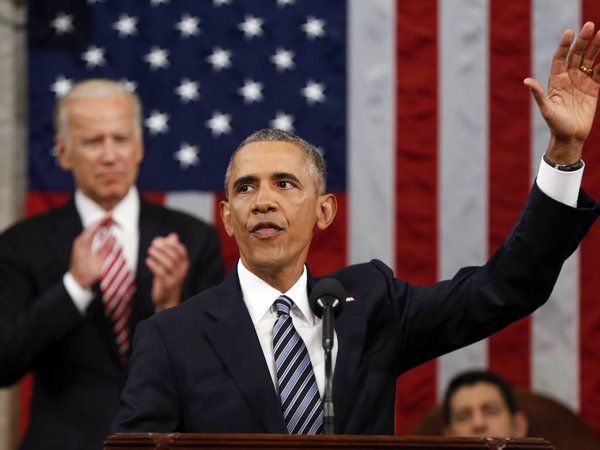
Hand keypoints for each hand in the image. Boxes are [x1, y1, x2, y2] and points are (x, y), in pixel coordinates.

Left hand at [69, 214, 113, 287]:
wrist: (76, 281)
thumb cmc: (87, 274)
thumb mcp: (99, 264)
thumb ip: (106, 250)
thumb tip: (113, 237)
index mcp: (83, 244)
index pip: (93, 227)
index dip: (103, 220)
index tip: (111, 214)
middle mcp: (80, 241)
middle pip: (92, 226)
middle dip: (102, 220)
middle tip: (113, 216)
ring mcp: (80, 243)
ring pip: (91, 230)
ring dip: (100, 225)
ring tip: (110, 221)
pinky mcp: (82, 246)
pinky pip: (90, 235)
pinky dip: (98, 231)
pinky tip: (104, 230)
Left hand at [146, 232, 189, 310]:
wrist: (168, 299)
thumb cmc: (168, 278)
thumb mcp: (171, 264)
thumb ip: (171, 249)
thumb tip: (173, 235)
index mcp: (184, 264)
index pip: (182, 251)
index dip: (172, 244)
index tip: (162, 240)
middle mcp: (182, 271)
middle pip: (174, 256)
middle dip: (164, 248)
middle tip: (153, 244)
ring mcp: (175, 279)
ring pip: (168, 264)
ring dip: (158, 255)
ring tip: (150, 250)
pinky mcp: (167, 285)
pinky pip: (161, 273)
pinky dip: (154, 265)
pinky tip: (148, 261)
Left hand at [524, 21, 599, 163]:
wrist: (570, 137)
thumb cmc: (555, 124)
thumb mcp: (546, 109)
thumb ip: (538, 94)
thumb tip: (526, 81)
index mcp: (556, 80)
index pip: (560, 58)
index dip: (564, 45)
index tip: (569, 32)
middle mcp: (569, 78)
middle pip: (576, 55)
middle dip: (583, 41)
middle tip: (590, 25)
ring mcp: (582, 82)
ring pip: (590, 60)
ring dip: (596, 47)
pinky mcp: (594, 88)